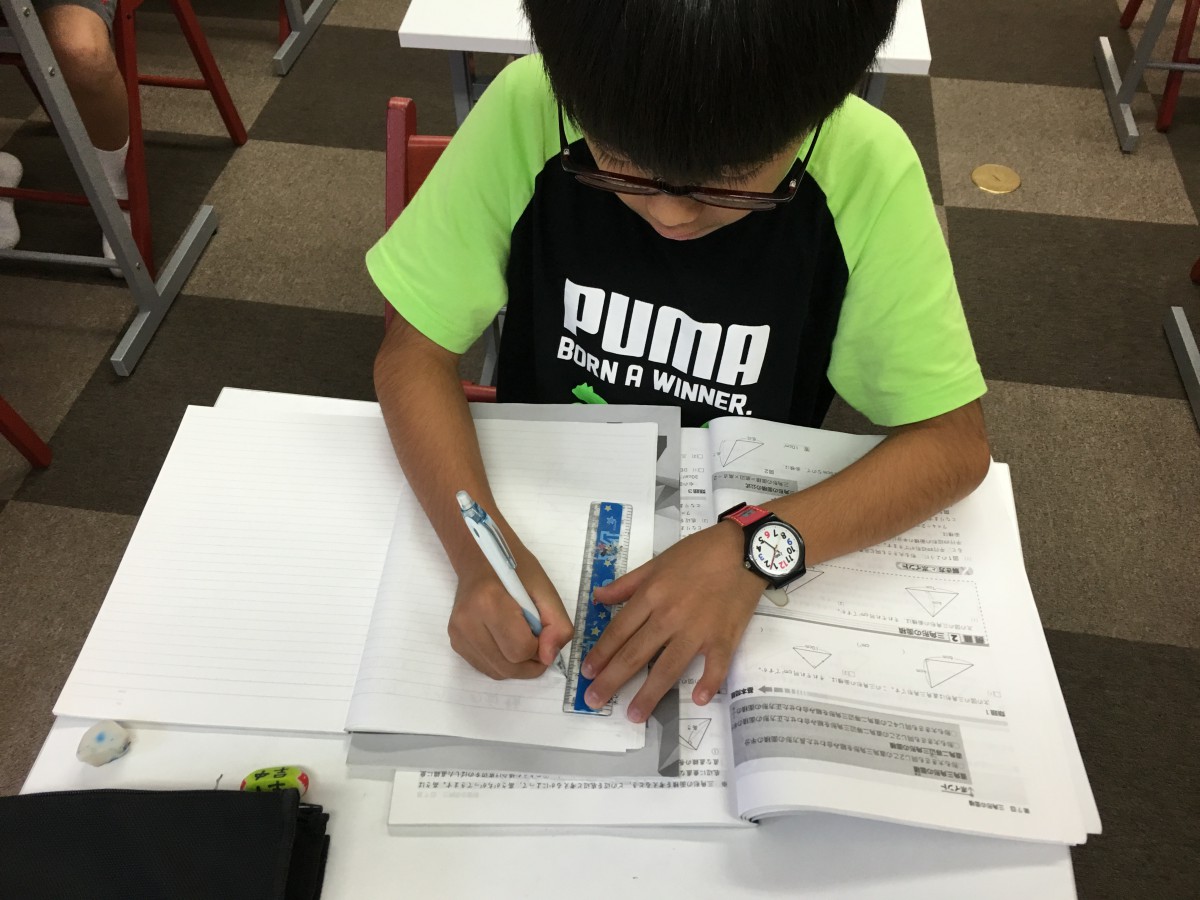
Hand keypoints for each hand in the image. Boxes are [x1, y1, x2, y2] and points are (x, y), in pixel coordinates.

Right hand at [448, 543, 572, 678]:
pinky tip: (506, 641)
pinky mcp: (455, 643)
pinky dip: (503, 663)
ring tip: (521, 638)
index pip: (520, 649)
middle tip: (537, 640)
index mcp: (489, 602)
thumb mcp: (545, 589)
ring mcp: (458, 635)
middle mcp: (467, 622)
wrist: (481, 559)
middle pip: (509, 667)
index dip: (539, 646)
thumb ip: (557, 624)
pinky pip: (486, 668)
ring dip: (517, 665)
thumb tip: (548, 658)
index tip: (541, 630)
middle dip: (530, 661)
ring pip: (498, 673)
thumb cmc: (515, 570)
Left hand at [581, 521, 764, 720]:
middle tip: (594, 701)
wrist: (741, 548)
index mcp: (651, 596)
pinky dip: (709, 683)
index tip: (586, 673)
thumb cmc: (698, 553)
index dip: (600, 654)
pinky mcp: (724, 637)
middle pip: (635, 653)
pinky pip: (715, 665)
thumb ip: (626, 584)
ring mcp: (697, 629)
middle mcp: (669, 616)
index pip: (619, 631)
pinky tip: (698, 700)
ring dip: (649, 693)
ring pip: (668, 666)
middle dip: (612, 680)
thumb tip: (598, 598)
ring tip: (633, 714)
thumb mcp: (656, 562)